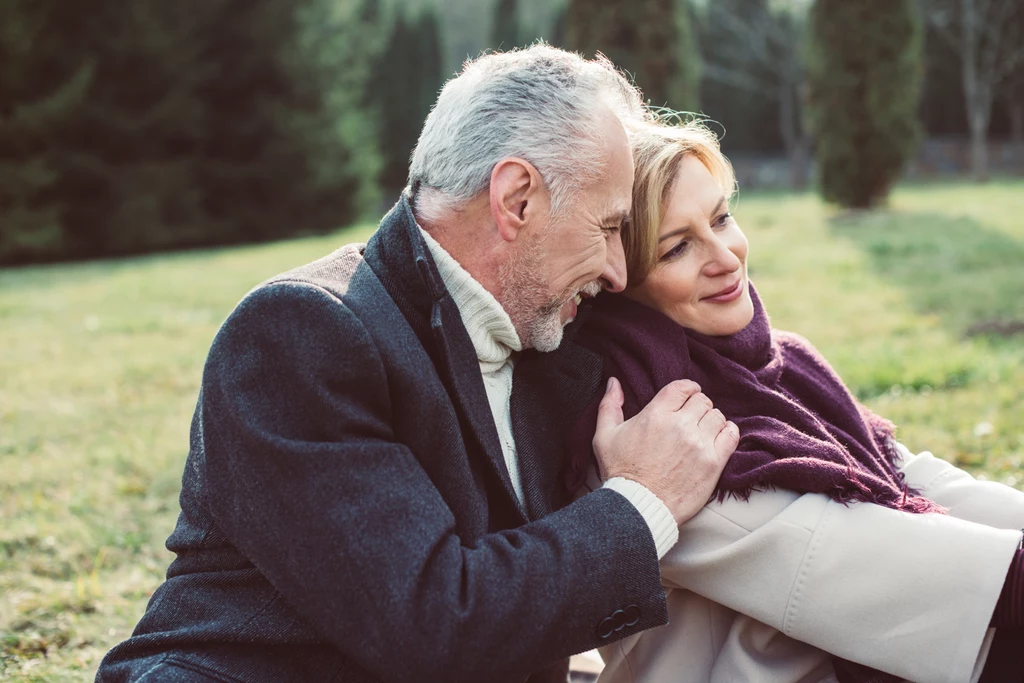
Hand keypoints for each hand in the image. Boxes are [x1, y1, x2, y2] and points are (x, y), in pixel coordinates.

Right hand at [592, 377, 737, 524]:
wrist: (638, 507)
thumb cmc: (620, 473)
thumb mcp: (604, 436)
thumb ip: (609, 405)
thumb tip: (614, 382)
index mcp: (656, 415)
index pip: (683, 387)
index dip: (687, 389)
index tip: (686, 396)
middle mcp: (680, 425)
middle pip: (702, 401)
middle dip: (697, 406)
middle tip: (691, 418)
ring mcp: (699, 443)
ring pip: (717, 416)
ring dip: (710, 421)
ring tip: (702, 431)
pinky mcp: (713, 462)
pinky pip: (731, 435)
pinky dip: (727, 432)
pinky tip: (717, 438)